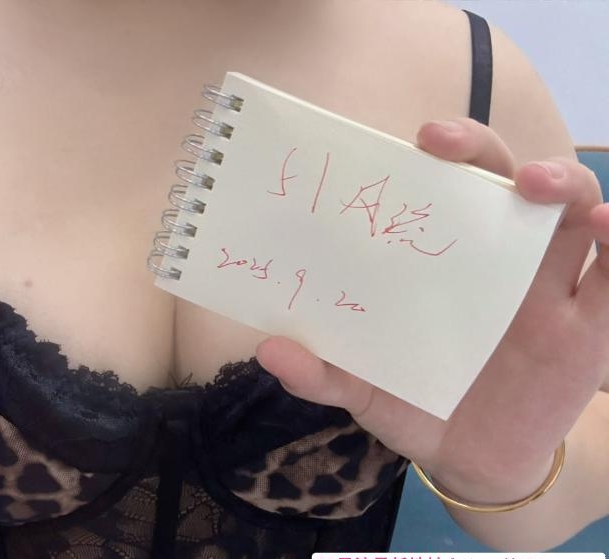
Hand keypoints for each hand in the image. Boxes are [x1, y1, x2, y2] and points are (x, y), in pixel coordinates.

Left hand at [256, 117, 607, 502]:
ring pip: (570, 209)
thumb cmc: (415, 406)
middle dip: (483, 151)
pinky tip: (607, 227)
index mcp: (440, 262)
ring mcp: (545, 288)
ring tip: (540, 188)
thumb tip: (269, 350)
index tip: (411, 142)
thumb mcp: (364, 391)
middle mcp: (494, 260)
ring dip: (563, 183)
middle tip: (448, 147)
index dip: (434, 157)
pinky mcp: (586, 328)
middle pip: (503, 179)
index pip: (441, 187)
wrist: (472, 462)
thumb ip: (322, 373)